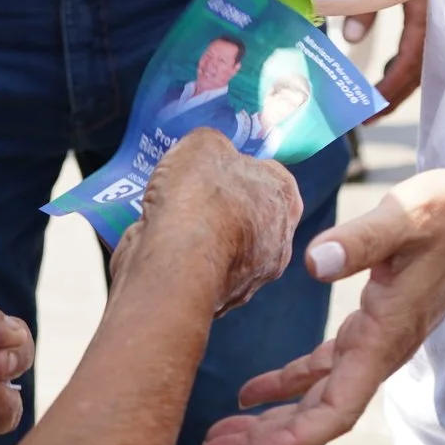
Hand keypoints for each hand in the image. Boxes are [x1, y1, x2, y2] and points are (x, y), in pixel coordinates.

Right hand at [115, 131, 302, 316]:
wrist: (173, 264)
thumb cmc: (198, 198)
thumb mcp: (203, 143)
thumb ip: (213, 145)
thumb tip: (210, 152)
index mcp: (284, 198)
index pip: (270, 174)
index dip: (239, 166)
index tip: (213, 165)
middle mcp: (277, 242)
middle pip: (247, 213)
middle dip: (218, 203)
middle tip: (187, 190)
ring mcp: (249, 279)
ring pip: (222, 246)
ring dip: (198, 234)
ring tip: (166, 216)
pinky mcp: (216, 301)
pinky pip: (198, 271)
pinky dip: (181, 259)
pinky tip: (160, 245)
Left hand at [192, 167, 444, 444]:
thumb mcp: (406, 217)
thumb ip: (362, 240)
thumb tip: (316, 261)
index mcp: (383, 337)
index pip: (334, 409)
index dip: (290, 440)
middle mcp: (376, 352)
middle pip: (316, 417)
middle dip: (263, 443)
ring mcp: (373, 343)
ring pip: (314, 400)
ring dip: (269, 423)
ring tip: (219, 442)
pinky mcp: (369, 327)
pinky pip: (321, 372)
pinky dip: (285, 386)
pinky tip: (251, 395)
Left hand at [341, 0, 428, 117]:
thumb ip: (364, 7)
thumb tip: (350, 38)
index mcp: (426, 12)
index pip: (411, 60)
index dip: (392, 85)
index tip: (371, 106)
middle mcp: (438, 21)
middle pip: (420, 68)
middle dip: (395, 95)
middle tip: (369, 118)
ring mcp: (440, 19)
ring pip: (424, 61)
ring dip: (401, 83)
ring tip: (375, 101)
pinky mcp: (436, 14)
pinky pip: (424, 48)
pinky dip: (406, 64)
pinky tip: (389, 69)